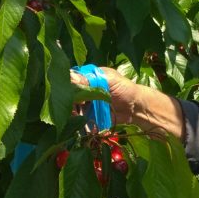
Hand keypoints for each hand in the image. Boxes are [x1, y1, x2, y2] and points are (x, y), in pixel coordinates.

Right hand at [69, 66, 184, 139]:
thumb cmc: (126, 89)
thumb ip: (91, 80)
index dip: (65, 84)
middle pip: (69, 93)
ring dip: (70, 111)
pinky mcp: (89, 113)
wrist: (136, 108)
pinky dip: (76, 119)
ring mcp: (87, 101)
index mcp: (89, 75)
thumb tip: (71, 77)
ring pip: (71, 105)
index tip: (61, 91)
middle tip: (68, 107)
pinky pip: (78, 116)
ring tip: (72, 115)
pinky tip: (75, 122)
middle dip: (67, 100)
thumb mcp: (109, 81)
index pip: (71, 77)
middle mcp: (86, 87)